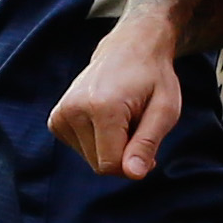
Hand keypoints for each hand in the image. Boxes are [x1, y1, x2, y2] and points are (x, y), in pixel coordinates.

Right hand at [50, 10, 188, 179]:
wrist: (130, 48)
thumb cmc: (153, 79)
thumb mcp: (165, 110)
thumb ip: (148, 143)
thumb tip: (133, 175)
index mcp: (102, 107)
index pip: (111, 165)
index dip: (134, 163)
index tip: (147, 140)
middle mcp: (73, 110)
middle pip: (99, 165)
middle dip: (122, 154)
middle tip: (136, 123)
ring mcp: (61, 114)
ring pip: (90, 160)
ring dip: (111, 146)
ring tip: (122, 116)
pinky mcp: (56, 119)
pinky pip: (80, 149)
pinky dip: (97, 141)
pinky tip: (107, 117)